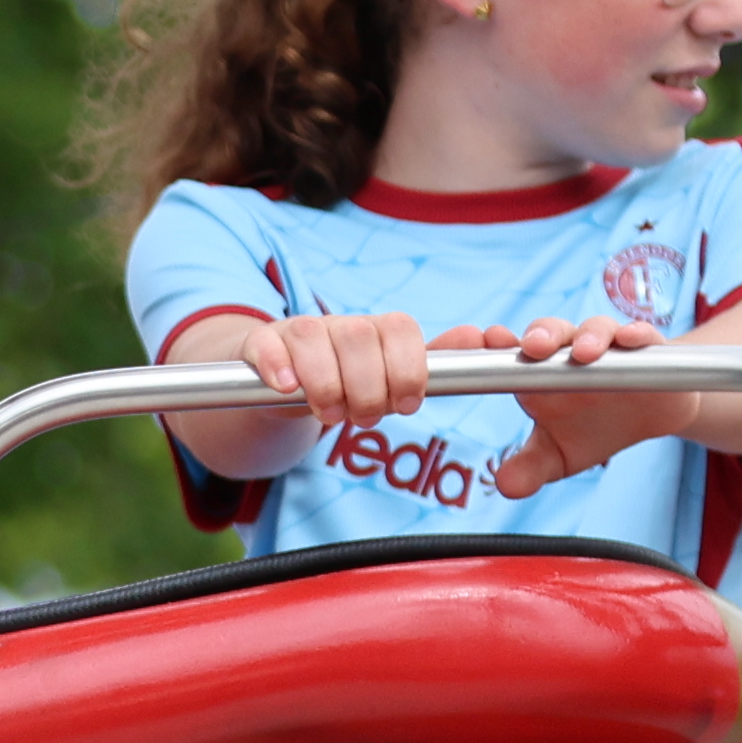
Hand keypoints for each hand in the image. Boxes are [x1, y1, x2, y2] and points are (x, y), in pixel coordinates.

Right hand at [221, 309, 438, 434]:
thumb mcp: (389, 378)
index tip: (406, 405)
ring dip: (325, 384)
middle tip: (363, 417)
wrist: (283, 386)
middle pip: (358, 336)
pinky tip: (286, 390)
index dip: (407, 369)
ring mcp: (297, 331)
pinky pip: (267, 343)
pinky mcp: (261, 344)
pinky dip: (279, 367)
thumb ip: (434, 362)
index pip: (400, 329)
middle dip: (367, 387)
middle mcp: (338, 324)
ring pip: (312, 337)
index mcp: (376, 329)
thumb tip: (480, 337)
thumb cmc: (347, 383)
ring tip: (330, 414)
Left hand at [494, 313, 676, 483]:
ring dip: (587, 338)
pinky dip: (636, 335)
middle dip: (539, 335)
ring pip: (594, 331)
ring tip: (583, 354)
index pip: (511, 352)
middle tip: (531, 347)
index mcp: (540, 373)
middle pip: (550, 333)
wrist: (654, 413)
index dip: (494, 345)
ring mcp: (608, 347)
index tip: (483, 341)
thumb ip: (530, 468)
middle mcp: (569, 352)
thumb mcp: (559, 455)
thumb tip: (504, 487)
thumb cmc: (596, 427)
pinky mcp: (646, 347)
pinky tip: (631, 340)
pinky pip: (640, 335)